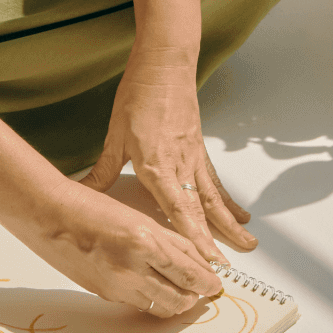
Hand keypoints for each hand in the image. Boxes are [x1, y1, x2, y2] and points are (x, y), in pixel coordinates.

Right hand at [5, 179, 224, 317]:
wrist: (50, 217)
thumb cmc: (88, 207)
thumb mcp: (135, 215)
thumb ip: (164, 238)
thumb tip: (189, 257)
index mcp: (144, 239)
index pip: (188, 269)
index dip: (206, 279)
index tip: (215, 281)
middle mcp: (133, 266)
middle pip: (180, 294)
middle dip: (196, 295)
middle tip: (205, 291)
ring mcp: (119, 284)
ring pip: (162, 305)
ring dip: (178, 302)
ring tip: (185, 295)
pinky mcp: (106, 294)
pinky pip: (140, 304)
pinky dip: (154, 301)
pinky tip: (158, 292)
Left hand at [80, 49, 256, 263]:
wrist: (164, 64)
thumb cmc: (139, 94)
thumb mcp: (115, 134)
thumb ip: (104, 169)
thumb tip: (84, 191)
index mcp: (157, 165)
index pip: (177, 211)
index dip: (192, 239)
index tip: (205, 261)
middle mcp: (180, 165)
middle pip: (201, 210)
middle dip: (216, 241)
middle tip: (228, 269)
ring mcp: (193, 157)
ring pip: (214, 197)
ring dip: (230, 223)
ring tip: (248, 244)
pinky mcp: (198, 148)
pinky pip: (214, 180)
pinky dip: (227, 199)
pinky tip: (237, 211)